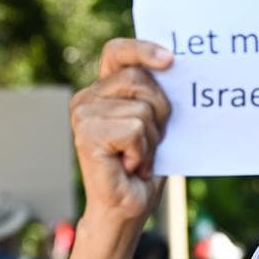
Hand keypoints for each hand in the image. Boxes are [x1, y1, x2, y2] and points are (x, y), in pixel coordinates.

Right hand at [70, 38, 174, 224]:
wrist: (127, 208)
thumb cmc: (143, 167)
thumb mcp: (155, 124)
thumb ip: (155, 96)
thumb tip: (174, 66)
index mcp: (102, 90)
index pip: (118, 52)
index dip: (142, 49)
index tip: (170, 60)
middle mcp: (86, 98)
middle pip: (139, 80)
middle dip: (159, 111)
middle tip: (150, 142)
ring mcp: (83, 115)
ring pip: (141, 110)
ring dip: (150, 140)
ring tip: (137, 158)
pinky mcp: (87, 134)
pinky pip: (135, 130)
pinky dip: (142, 152)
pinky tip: (129, 166)